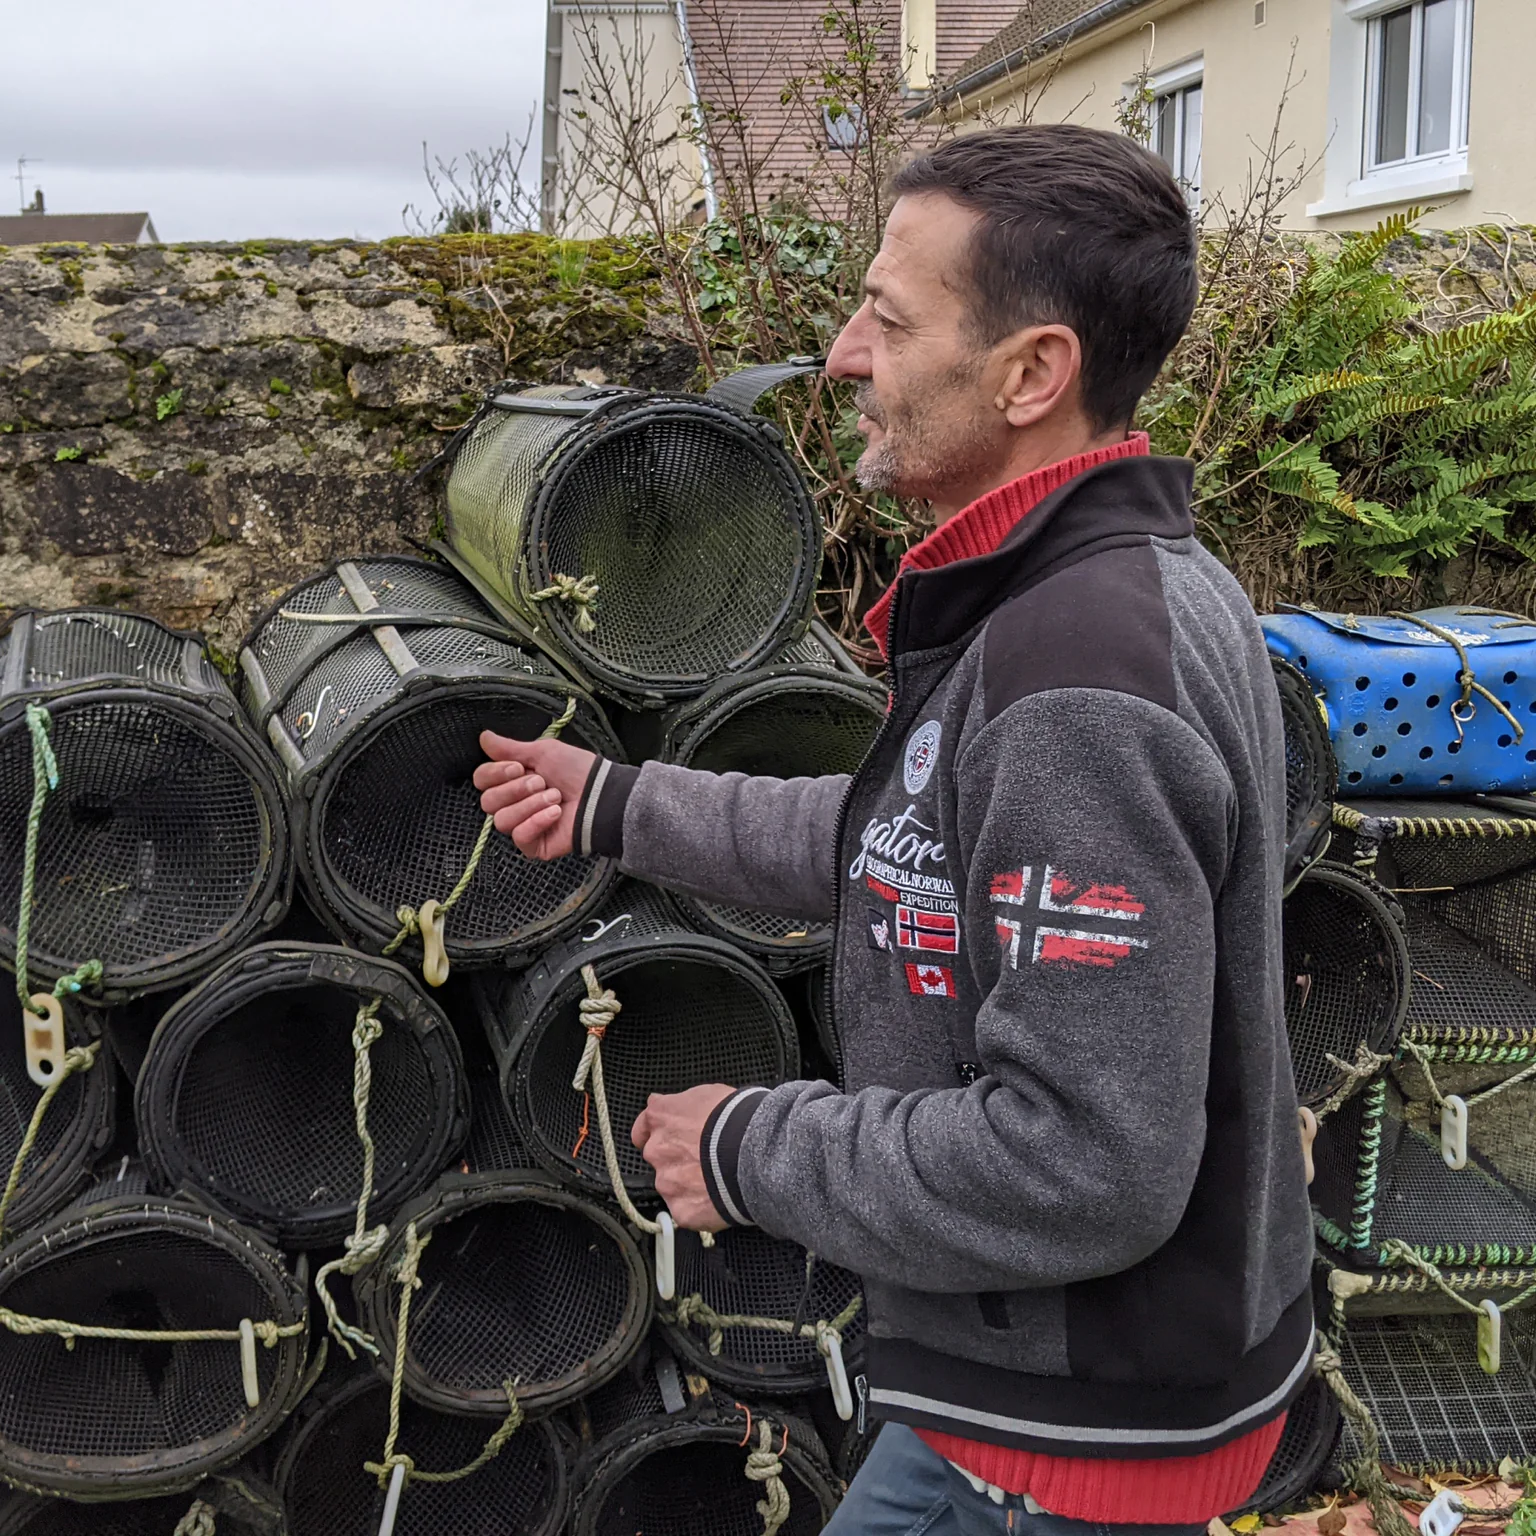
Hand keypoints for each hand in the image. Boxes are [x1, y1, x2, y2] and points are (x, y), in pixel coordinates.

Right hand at [474, 730, 596, 858]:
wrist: (602, 795)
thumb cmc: (578, 771)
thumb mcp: (543, 751)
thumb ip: (509, 748)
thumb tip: (484, 737)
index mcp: (512, 780)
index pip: (482, 779)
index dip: (495, 773)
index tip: (518, 767)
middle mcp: (514, 803)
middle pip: (488, 801)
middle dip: (516, 789)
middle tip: (542, 782)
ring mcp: (522, 825)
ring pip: (502, 820)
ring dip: (530, 805)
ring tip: (555, 798)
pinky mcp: (533, 845)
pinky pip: (519, 836)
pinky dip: (537, 822)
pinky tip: (555, 814)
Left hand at [632, 1084, 735, 1232]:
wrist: (755, 1153)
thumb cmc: (737, 1118)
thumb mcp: (708, 1094)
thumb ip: (681, 1104)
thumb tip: (671, 1105)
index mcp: (661, 1117)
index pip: (642, 1128)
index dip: (651, 1134)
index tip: (662, 1138)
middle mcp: (657, 1150)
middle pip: (659, 1158)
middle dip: (676, 1159)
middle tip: (703, 1158)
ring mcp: (667, 1182)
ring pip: (671, 1185)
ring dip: (687, 1184)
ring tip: (717, 1180)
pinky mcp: (681, 1210)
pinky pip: (686, 1209)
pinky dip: (699, 1206)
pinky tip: (719, 1197)